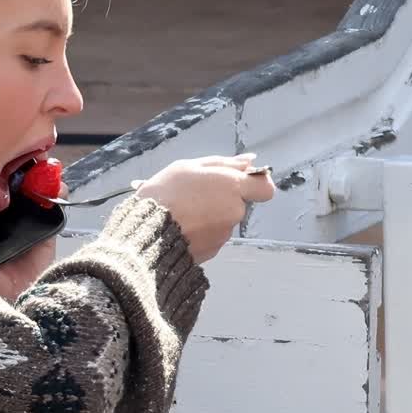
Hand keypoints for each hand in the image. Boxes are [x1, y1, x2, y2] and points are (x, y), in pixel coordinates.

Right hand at [133, 153, 275, 262]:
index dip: (255, 184)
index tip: (238, 182)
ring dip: (208, 215)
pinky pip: (211, 236)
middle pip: (238, 203)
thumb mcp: (189, 167)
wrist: (146, 234)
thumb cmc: (164, 195)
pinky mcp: (213, 251)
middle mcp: (234, 212)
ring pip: (223, 220)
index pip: (265, 188)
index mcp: (232, 187)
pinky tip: (181, 226)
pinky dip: (200, 231)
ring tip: (182, 211)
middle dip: (221, 199)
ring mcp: (224, 234)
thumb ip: (225, 164)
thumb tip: (249, 161)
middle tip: (193, 194)